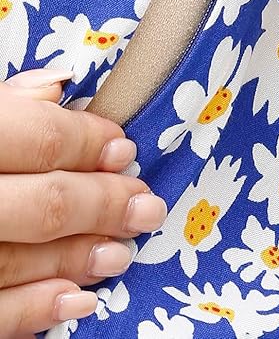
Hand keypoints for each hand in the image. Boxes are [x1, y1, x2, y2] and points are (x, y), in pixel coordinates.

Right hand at [0, 69, 166, 336]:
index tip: (124, 147)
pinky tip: (79, 302)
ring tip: (123, 250)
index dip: (88, 143)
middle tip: (145, 204)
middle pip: (43, 204)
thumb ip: (1, 103)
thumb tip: (60, 85)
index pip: (36, 138)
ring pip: (19, 261)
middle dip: (103, 204)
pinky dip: (33, 312)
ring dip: (79, 258)